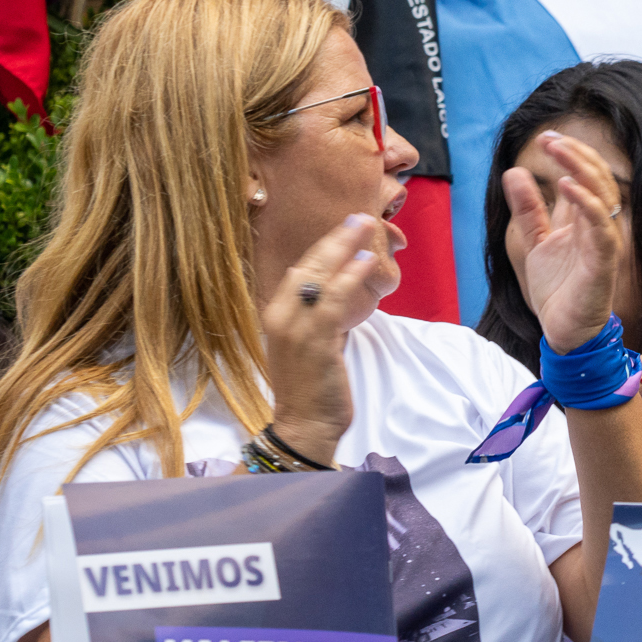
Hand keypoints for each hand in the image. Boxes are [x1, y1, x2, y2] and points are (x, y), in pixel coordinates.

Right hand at [259, 214, 389, 462]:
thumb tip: (342, 295)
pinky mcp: (314, 341)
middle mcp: (280, 316)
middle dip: (333, 238)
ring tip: (364, 227)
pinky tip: (364, 262)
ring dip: (343, 248)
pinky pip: (333, 301)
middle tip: (358, 216)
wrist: (305, 424)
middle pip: (306, 266)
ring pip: (318, 277)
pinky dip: (349, 278)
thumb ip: (323, 318)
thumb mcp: (314, 344)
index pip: (298, 271)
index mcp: (277, 315)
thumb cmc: (312, 387)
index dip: (321, 247)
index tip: (342, 228)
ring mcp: (295, 328)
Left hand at [503, 132, 622, 354]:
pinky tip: (568, 186)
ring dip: (582, 169)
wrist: (564, 333)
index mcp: (584, 220)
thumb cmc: (557, 290)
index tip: (547, 138)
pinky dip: (587, 205)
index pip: (586, 177)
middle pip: (597, 179)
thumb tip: (515, 172)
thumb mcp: (534, 242)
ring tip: (558, 151)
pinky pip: (601, 229)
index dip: (570, 155)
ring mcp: (603, 243)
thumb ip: (529, 210)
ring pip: (603, 196)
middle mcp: (598, 227)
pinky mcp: (603, 263)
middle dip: (576, 154)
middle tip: (551, 138)